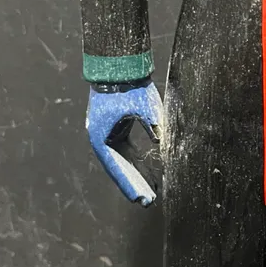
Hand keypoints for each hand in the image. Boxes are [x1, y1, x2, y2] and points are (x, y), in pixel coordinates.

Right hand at [85, 79, 163, 205]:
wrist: (119, 65)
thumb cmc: (129, 85)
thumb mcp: (144, 106)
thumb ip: (154, 126)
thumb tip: (164, 144)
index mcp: (101, 137)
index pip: (117, 167)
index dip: (130, 184)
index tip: (142, 198)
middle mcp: (102, 139)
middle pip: (119, 168)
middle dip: (133, 185)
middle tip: (148, 201)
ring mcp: (108, 135)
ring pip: (123, 162)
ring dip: (135, 176)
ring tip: (149, 192)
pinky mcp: (116, 130)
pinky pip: (127, 152)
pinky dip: (136, 163)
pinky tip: (148, 174)